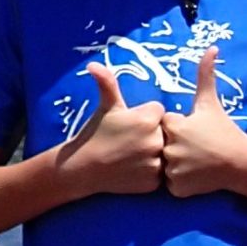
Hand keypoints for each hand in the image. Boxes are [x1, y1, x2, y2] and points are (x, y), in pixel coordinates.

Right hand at [60, 64, 165, 196]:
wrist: (83, 167)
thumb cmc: (95, 133)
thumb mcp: (106, 107)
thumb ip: (107, 83)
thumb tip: (93, 63)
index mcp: (148, 118)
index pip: (159, 112)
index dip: (145, 118)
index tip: (130, 126)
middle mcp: (155, 140)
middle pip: (163, 134)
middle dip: (150, 136)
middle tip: (129, 142)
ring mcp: (155, 162)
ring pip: (162, 154)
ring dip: (151, 154)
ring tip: (130, 156)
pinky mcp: (153, 181)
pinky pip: (159, 174)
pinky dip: (148, 173)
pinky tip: (132, 169)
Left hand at [159, 48, 246, 197]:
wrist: (241, 162)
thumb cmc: (224, 131)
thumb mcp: (211, 102)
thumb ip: (205, 74)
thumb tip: (212, 48)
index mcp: (173, 125)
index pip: (163, 126)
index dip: (177, 129)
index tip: (194, 132)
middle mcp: (169, 146)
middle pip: (162, 146)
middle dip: (175, 147)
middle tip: (195, 149)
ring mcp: (173, 169)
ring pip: (165, 166)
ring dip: (177, 165)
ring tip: (196, 162)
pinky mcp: (177, 187)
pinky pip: (171, 184)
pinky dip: (181, 182)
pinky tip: (196, 175)